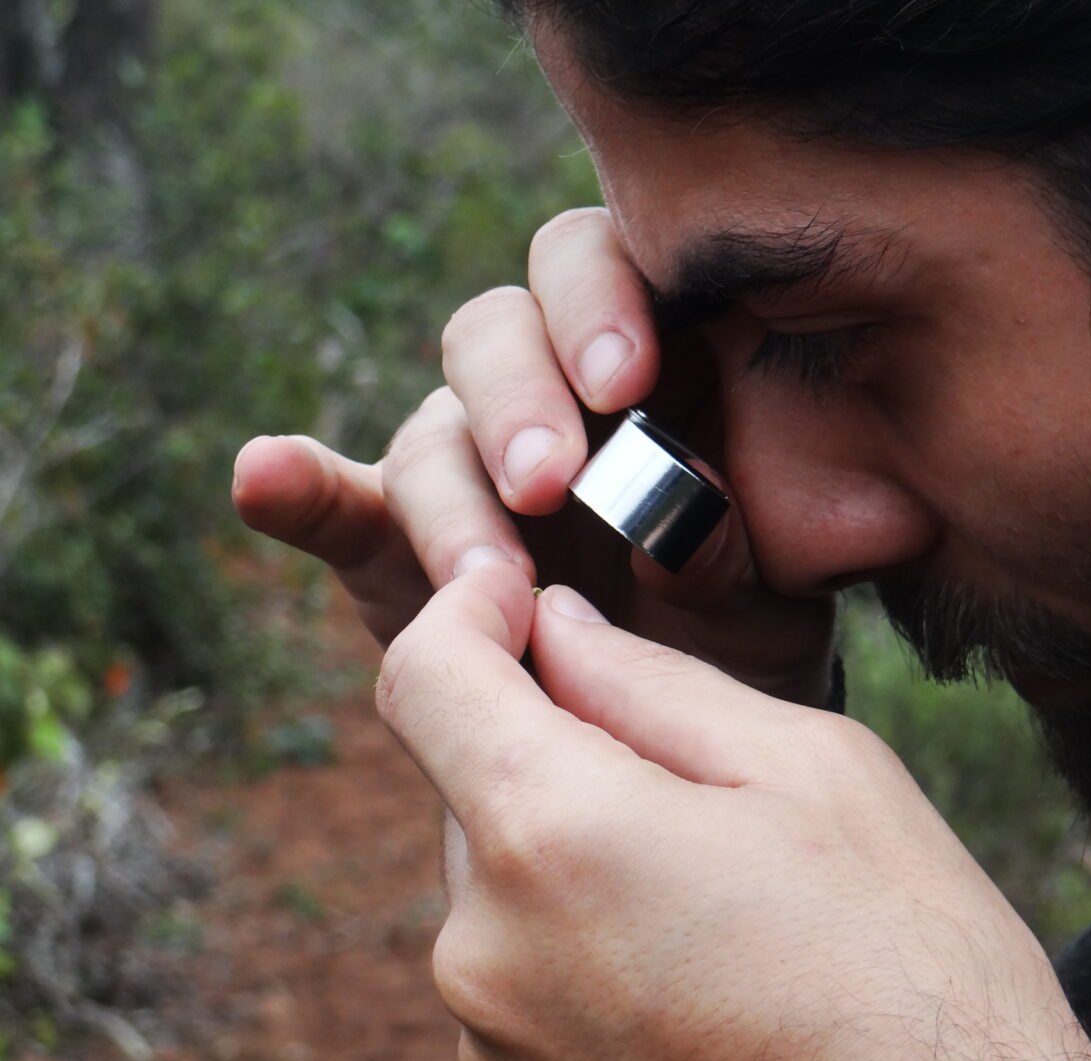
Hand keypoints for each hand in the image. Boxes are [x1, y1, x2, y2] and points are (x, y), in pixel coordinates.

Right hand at [232, 208, 835, 704]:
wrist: (696, 708)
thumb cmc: (749, 616)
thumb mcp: (773, 580)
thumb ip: (737, 536)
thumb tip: (681, 520)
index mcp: (641, 353)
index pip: (596, 268)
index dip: (598, 306)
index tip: (627, 386)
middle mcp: (540, 387)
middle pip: (496, 335)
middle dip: (518, 405)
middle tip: (549, 485)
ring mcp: (463, 462)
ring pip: (432, 433)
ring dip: (450, 502)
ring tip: (485, 583)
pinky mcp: (392, 543)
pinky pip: (338, 503)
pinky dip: (295, 488)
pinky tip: (263, 478)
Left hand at [379, 560, 1090, 1060]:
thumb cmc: (909, 965)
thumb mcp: (812, 769)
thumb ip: (653, 684)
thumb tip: (557, 631)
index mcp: (552, 834)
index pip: (425, 674)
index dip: (468, 612)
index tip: (521, 599)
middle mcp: (486, 950)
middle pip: (470, 783)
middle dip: (554, 750)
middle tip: (696, 780)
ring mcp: (494, 1048)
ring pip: (500, 884)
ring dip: (573, 854)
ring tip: (721, 898)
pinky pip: (520, 977)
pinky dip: (579, 943)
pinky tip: (699, 974)